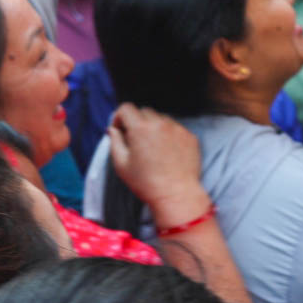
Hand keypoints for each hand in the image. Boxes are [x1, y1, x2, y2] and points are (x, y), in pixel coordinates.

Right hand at [106, 104, 210, 225]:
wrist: (176, 194)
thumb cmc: (146, 182)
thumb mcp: (121, 164)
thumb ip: (114, 141)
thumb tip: (113, 129)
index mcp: (140, 128)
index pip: (126, 108)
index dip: (119, 117)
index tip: (120, 129)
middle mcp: (160, 124)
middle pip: (144, 111)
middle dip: (137, 121)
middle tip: (135, 139)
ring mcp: (177, 129)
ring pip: (161, 118)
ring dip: (154, 127)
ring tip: (153, 146)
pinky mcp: (190, 136)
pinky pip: (175, 128)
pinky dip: (168, 134)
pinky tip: (166, 151)